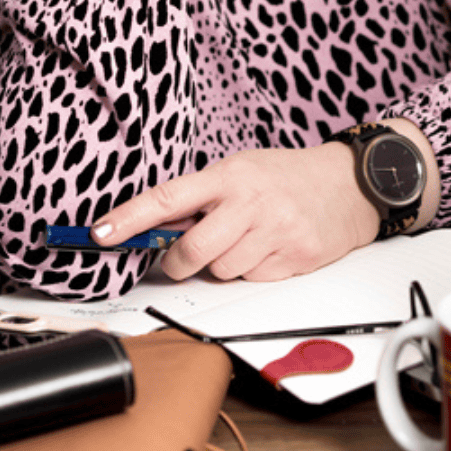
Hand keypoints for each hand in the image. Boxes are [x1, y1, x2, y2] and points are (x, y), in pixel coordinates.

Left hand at [93, 144, 380, 281]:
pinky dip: (254, 271)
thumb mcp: (241, 170)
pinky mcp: (295, 258)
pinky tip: (269, 247)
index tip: (101, 233)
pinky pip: (254, 280)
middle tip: (187, 255)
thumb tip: (157, 226)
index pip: (168, 197)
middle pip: (193, 252)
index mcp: (229, 175)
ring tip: (245, 239)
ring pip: (223, 271)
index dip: (130, 218)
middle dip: (182, 262)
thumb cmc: (287, 175)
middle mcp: (250, 202)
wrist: (348, 183)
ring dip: (224, 264)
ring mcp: (275, 231)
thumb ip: (202, 197)